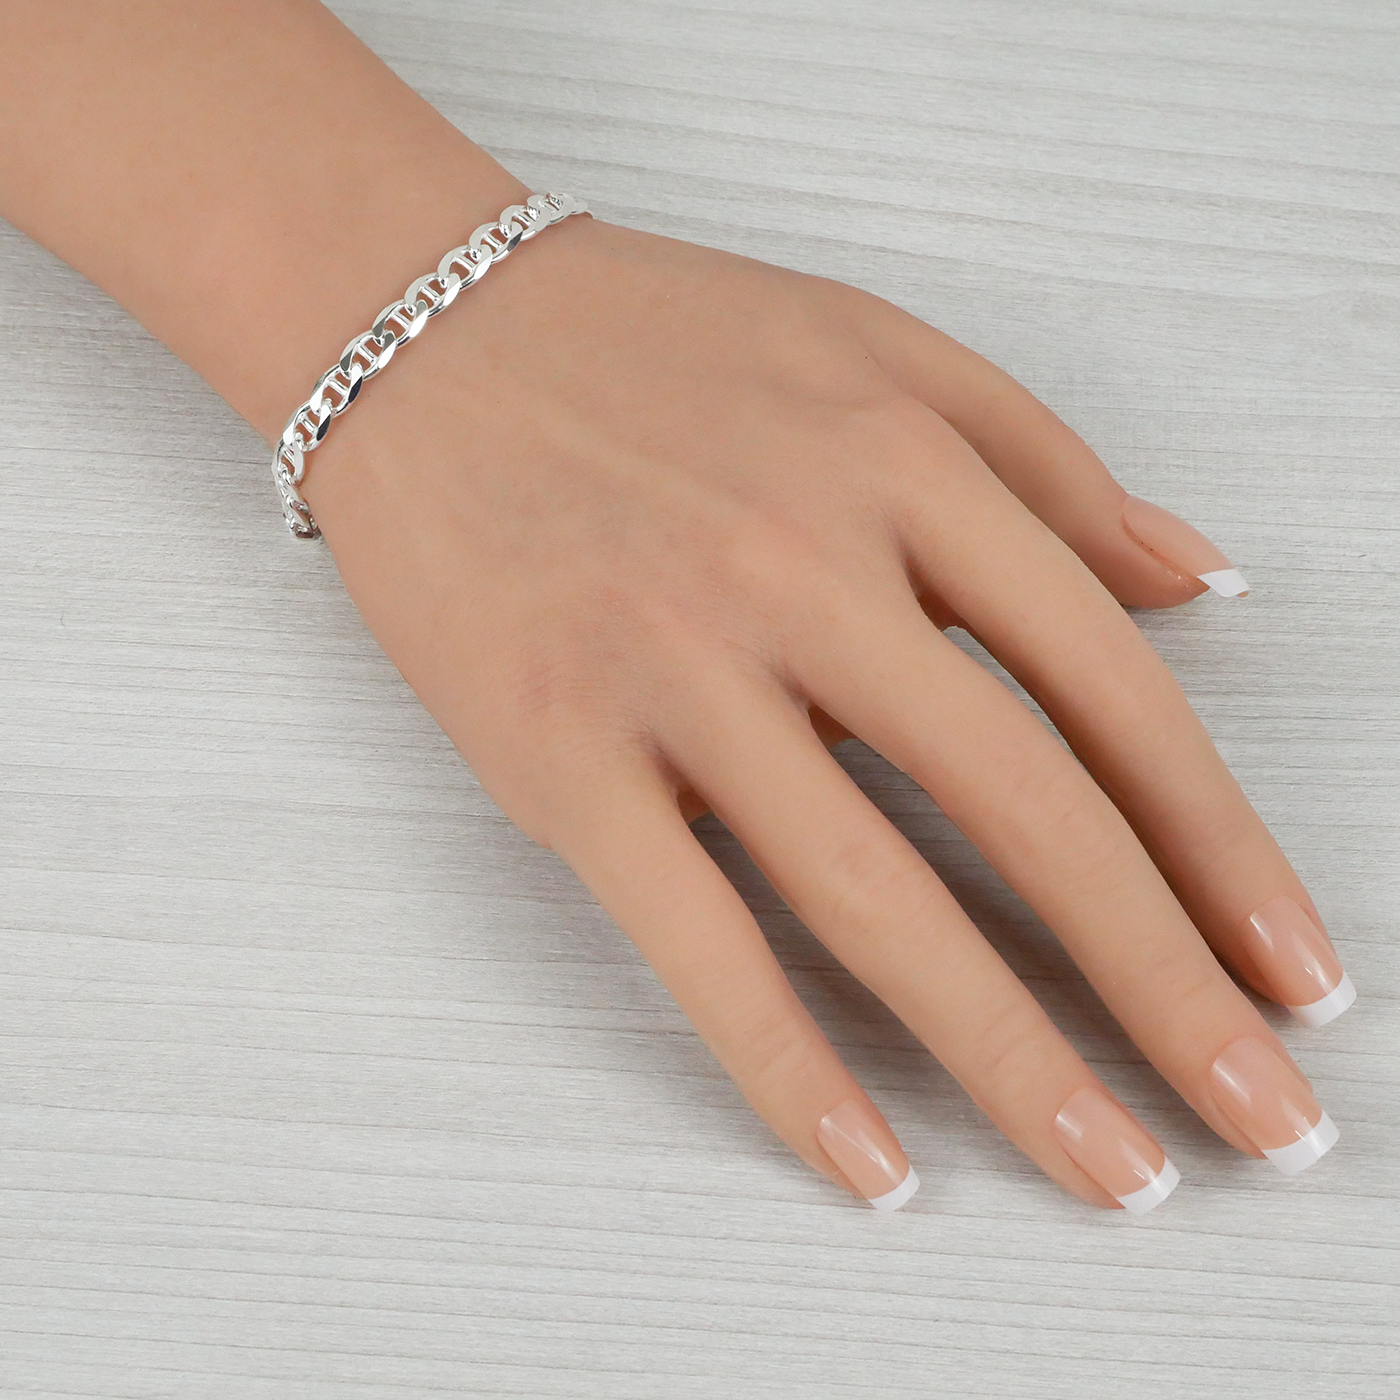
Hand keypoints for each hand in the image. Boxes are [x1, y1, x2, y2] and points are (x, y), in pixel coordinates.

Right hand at [299, 214, 1349, 1212]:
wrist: (418, 326)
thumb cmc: (646, 338)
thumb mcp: (876, 349)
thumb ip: (1048, 465)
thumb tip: (1193, 583)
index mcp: (902, 467)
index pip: (1112, 694)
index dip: (1222, 851)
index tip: (1293, 973)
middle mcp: (803, 569)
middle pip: (1025, 811)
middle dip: (1162, 988)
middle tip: (1256, 1125)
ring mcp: (673, 667)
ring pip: (874, 895)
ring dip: (1011, 1055)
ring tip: (1108, 1169)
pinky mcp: (556, 750)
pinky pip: (691, 931)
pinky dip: (785, 1061)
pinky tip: (871, 1161)